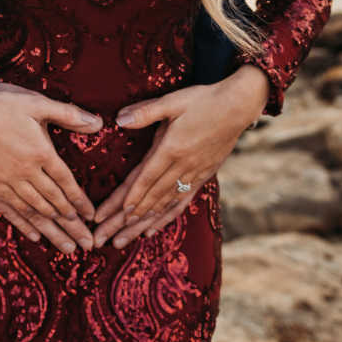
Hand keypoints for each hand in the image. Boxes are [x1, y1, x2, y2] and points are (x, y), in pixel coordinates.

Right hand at [0, 82, 101, 251]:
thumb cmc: (0, 106)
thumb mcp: (38, 103)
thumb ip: (69, 115)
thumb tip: (99, 123)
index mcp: (41, 153)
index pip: (67, 183)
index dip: (81, 202)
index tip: (92, 217)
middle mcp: (27, 173)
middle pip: (55, 204)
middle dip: (74, 225)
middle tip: (88, 244)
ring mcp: (7, 183)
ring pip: (36, 213)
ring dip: (54, 232)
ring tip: (69, 248)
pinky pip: (11, 212)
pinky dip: (25, 226)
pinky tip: (36, 237)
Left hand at [93, 66, 268, 248]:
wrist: (239, 107)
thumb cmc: (204, 101)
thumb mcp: (172, 101)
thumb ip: (145, 112)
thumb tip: (119, 120)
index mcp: (171, 149)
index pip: (143, 180)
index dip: (125, 199)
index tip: (106, 216)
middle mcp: (182, 167)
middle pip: (149, 199)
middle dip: (123, 220)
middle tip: (101, 238)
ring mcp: (193, 175)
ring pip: (163, 206)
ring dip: (140, 225)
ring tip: (121, 241)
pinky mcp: (202, 177)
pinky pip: (181, 203)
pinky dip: (165, 218)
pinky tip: (152, 230)